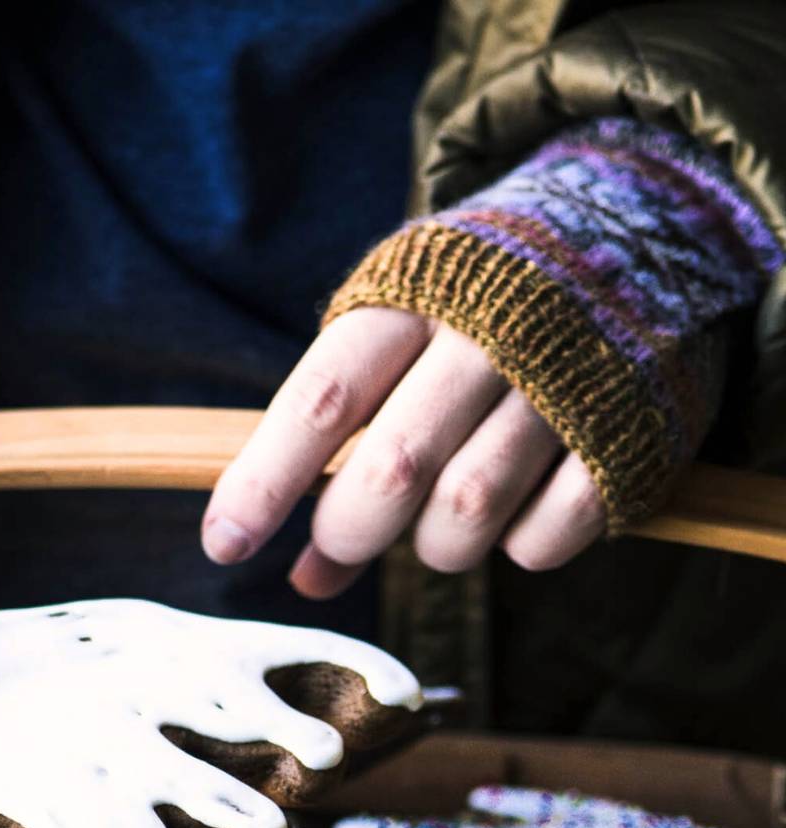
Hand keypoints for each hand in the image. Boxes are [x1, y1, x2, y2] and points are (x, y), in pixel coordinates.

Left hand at [202, 311, 605, 597]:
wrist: (631, 222)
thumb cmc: (474, 305)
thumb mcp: (396, 340)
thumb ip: (343, 452)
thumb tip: (303, 578)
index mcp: (411, 299)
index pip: (322, 399)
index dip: (266, 479)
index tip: (224, 543)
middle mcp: (486, 333)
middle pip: (394, 468)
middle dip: (351, 529)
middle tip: (342, 539)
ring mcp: (564, 380)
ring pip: (468, 511)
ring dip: (436, 548)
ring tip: (437, 527)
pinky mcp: (624, 428)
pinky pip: (550, 531)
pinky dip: (521, 548)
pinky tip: (517, 517)